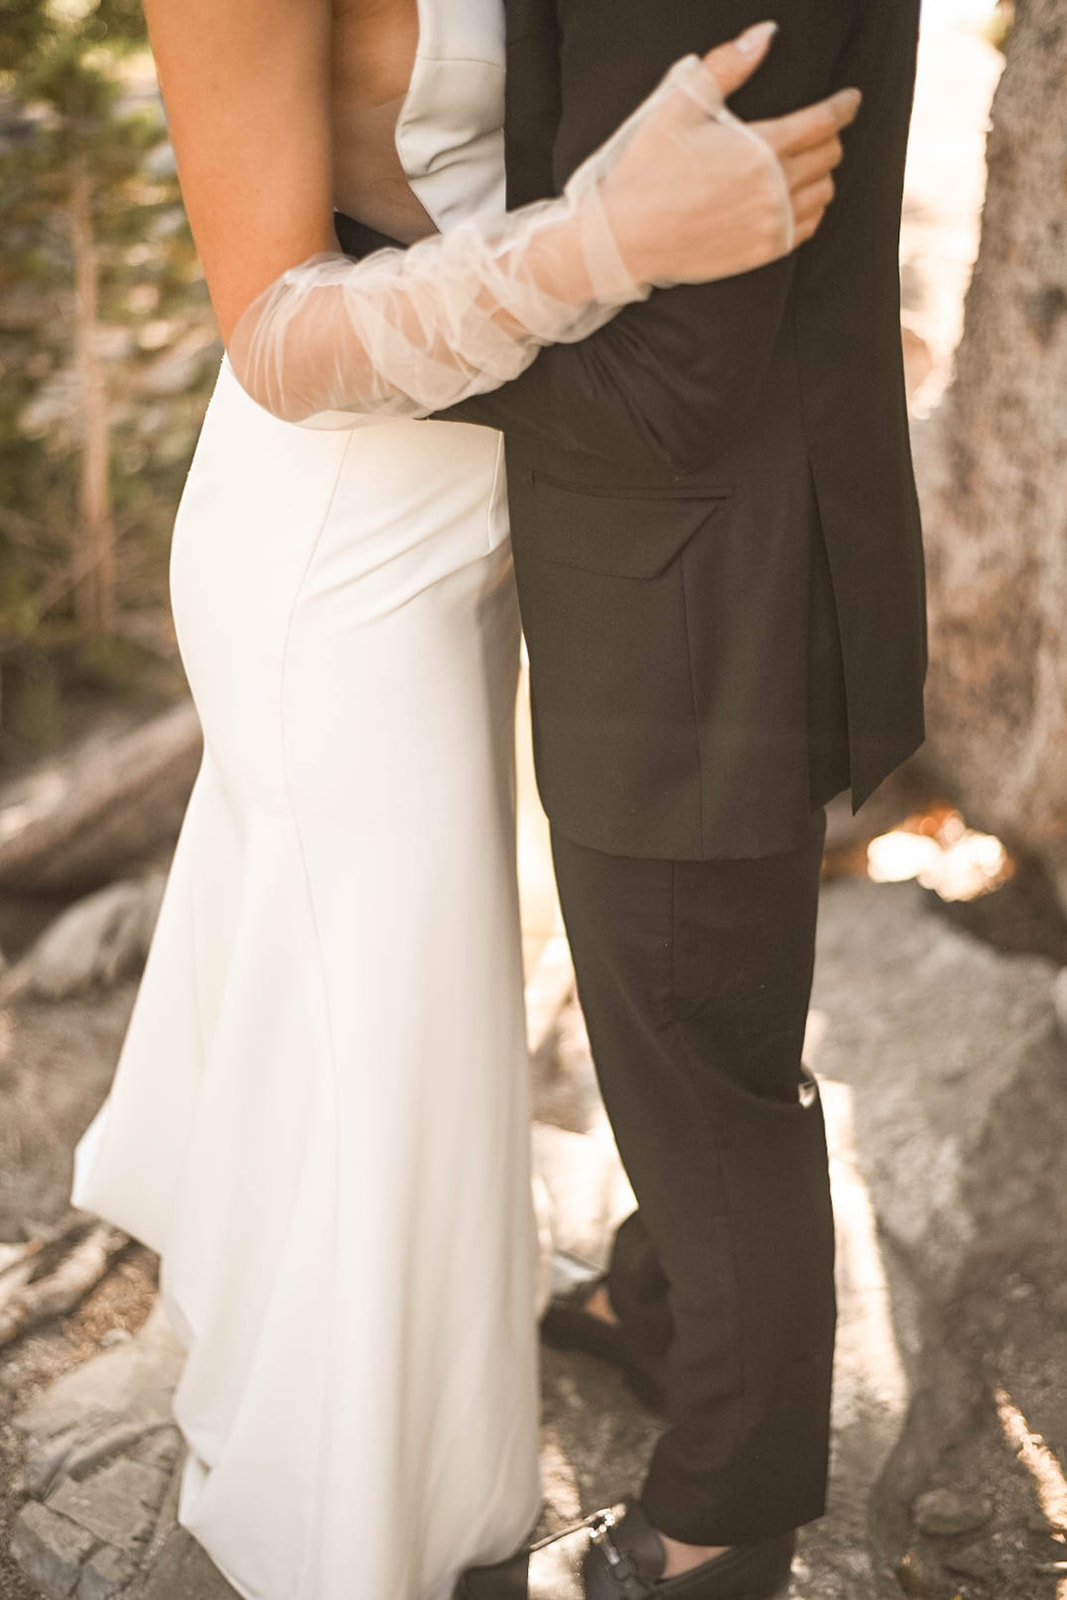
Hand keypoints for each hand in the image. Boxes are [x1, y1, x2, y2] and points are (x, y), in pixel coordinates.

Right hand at [582, 21, 860, 289]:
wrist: (625, 239)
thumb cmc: (647, 170)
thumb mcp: (679, 106)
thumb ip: (726, 67)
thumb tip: (765, 32)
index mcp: (761, 148)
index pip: (823, 121)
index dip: (843, 106)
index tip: (850, 99)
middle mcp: (774, 188)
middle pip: (828, 155)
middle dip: (830, 136)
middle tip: (821, 130)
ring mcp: (771, 224)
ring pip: (824, 192)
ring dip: (822, 174)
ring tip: (808, 164)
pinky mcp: (762, 251)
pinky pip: (809, 227)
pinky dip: (812, 209)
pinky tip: (797, 199)